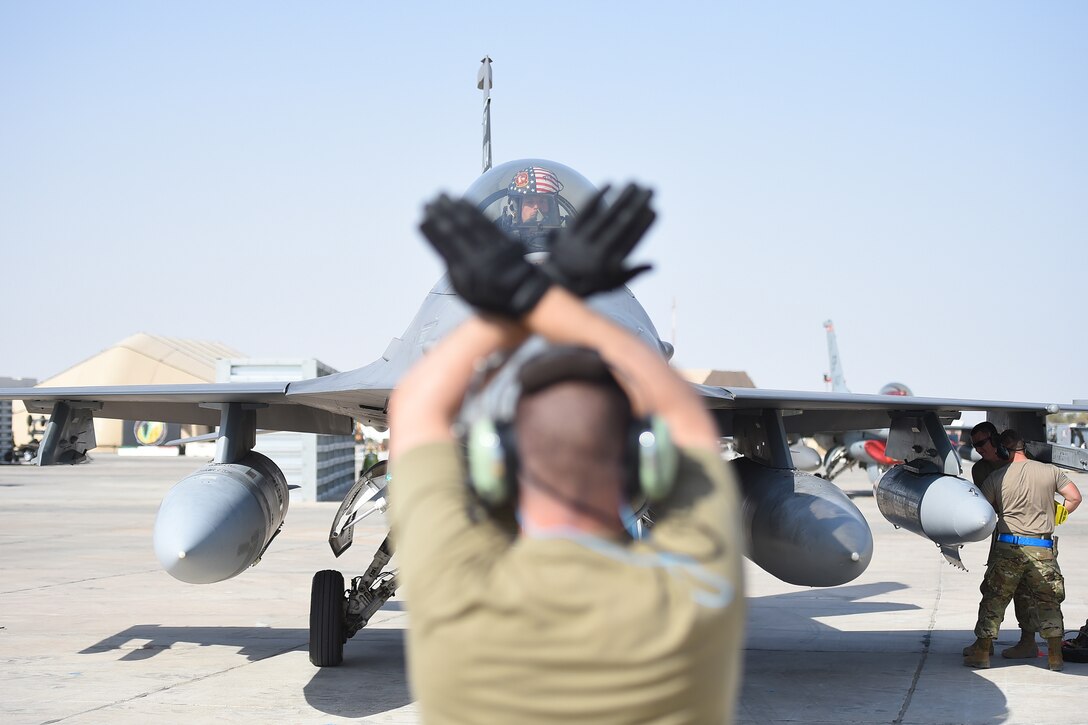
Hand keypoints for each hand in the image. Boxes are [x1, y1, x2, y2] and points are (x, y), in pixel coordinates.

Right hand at [420, 195, 551, 317]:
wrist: (522, 298)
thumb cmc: (488, 293)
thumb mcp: (465, 289)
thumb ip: (453, 267)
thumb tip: (442, 243)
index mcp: (463, 274)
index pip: (443, 246)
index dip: (431, 230)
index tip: (422, 216)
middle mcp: (476, 262)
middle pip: (455, 231)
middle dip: (441, 214)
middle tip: (431, 200)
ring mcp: (492, 252)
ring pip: (469, 224)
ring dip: (454, 208)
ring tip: (443, 195)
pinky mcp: (507, 244)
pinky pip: (486, 223)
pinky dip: (473, 210)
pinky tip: (463, 201)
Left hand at [543, 183, 654, 296]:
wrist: (557, 283)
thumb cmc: (591, 282)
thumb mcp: (612, 283)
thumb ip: (632, 273)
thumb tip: (654, 264)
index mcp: (609, 263)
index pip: (631, 240)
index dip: (644, 224)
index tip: (654, 209)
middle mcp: (597, 250)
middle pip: (621, 223)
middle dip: (637, 204)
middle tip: (649, 189)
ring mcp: (582, 240)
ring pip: (605, 215)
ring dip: (620, 197)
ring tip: (634, 182)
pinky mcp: (569, 230)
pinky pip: (585, 211)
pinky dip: (597, 197)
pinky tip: (610, 184)